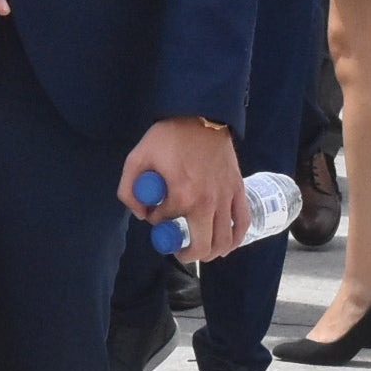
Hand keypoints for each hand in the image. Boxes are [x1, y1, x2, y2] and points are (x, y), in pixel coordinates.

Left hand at [120, 118, 248, 261]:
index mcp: (182, 196)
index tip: (155, 212)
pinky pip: (242, 224)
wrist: (201, 116)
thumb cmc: (168, 137)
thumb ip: (129, 190)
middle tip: (179, 250)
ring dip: (211, 252)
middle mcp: (208, 203)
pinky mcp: (238, 191)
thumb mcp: (137, 159)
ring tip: (201, 248)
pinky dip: (235, 239)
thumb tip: (141, 214)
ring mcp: (226, 198)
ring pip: (224, 241)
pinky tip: (226, 244)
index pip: (166, 223)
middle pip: (202, 247)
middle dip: (188, 254)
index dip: (156, 221)